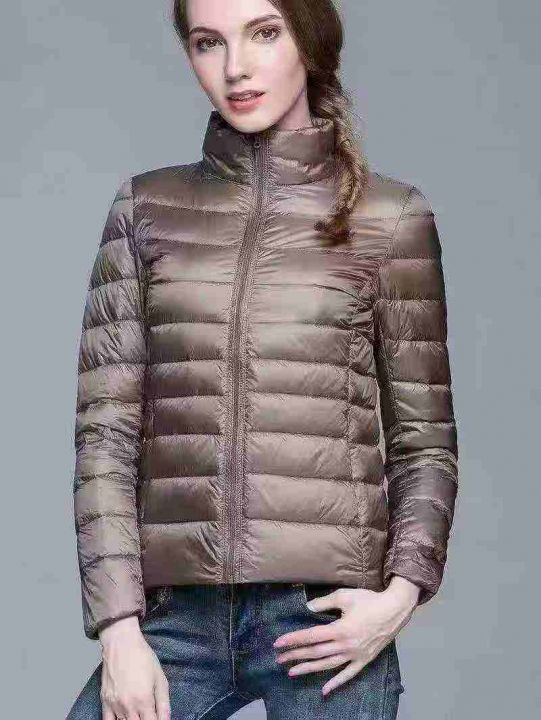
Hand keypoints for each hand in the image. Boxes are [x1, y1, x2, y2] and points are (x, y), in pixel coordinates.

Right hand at [99, 616, 169, 719]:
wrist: (121, 644)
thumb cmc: (143, 658)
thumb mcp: (160, 678)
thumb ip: (164, 703)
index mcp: (144, 700)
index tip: (158, 718)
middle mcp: (128, 706)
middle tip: (149, 714)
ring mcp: (114, 705)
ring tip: (139, 713)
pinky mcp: (104, 701)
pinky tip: (124, 718)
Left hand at [273, 580, 419, 696]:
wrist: (394, 610)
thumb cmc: (369, 601)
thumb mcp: (345, 596)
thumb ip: (324, 603)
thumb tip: (308, 608)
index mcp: (340, 629)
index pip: (311, 636)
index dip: (293, 640)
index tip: (278, 643)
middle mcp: (346, 645)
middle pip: (316, 653)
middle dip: (296, 655)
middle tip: (280, 659)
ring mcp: (355, 655)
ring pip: (328, 665)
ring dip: (309, 669)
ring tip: (293, 672)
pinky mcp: (364, 659)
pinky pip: (348, 674)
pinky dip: (336, 683)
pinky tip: (325, 690)